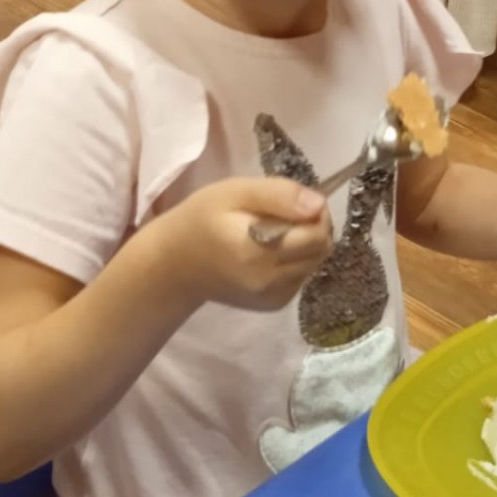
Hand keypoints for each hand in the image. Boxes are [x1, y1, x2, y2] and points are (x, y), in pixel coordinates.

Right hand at [161, 178, 332, 312]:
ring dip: (307, 245)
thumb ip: (279, 195)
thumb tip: (319, 204)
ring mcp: (272, 297)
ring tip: (277, 231)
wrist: (176, 265)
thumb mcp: (235, 191)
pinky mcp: (274, 304)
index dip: (316, 213)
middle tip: (288, 213)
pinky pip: (302, 277)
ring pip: (315, 264)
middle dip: (315, 228)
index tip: (298, 200)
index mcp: (257, 251)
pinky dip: (296, 261)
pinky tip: (272, 252)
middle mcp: (269, 281)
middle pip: (320, 251)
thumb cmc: (202, 220)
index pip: (316, 234)